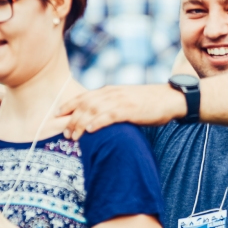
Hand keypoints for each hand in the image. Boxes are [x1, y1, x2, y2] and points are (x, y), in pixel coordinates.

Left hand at [59, 85, 184, 139]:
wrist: (170, 99)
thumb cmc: (149, 103)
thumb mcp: (127, 101)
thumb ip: (112, 106)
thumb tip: (98, 118)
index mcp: (110, 91)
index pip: (83, 96)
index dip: (68, 105)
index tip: (57, 115)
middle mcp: (112, 93)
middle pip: (84, 104)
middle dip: (71, 119)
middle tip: (65, 133)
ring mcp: (121, 101)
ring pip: (93, 110)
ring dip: (80, 123)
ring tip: (73, 136)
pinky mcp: (130, 110)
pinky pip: (109, 116)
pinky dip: (98, 122)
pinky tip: (90, 131)